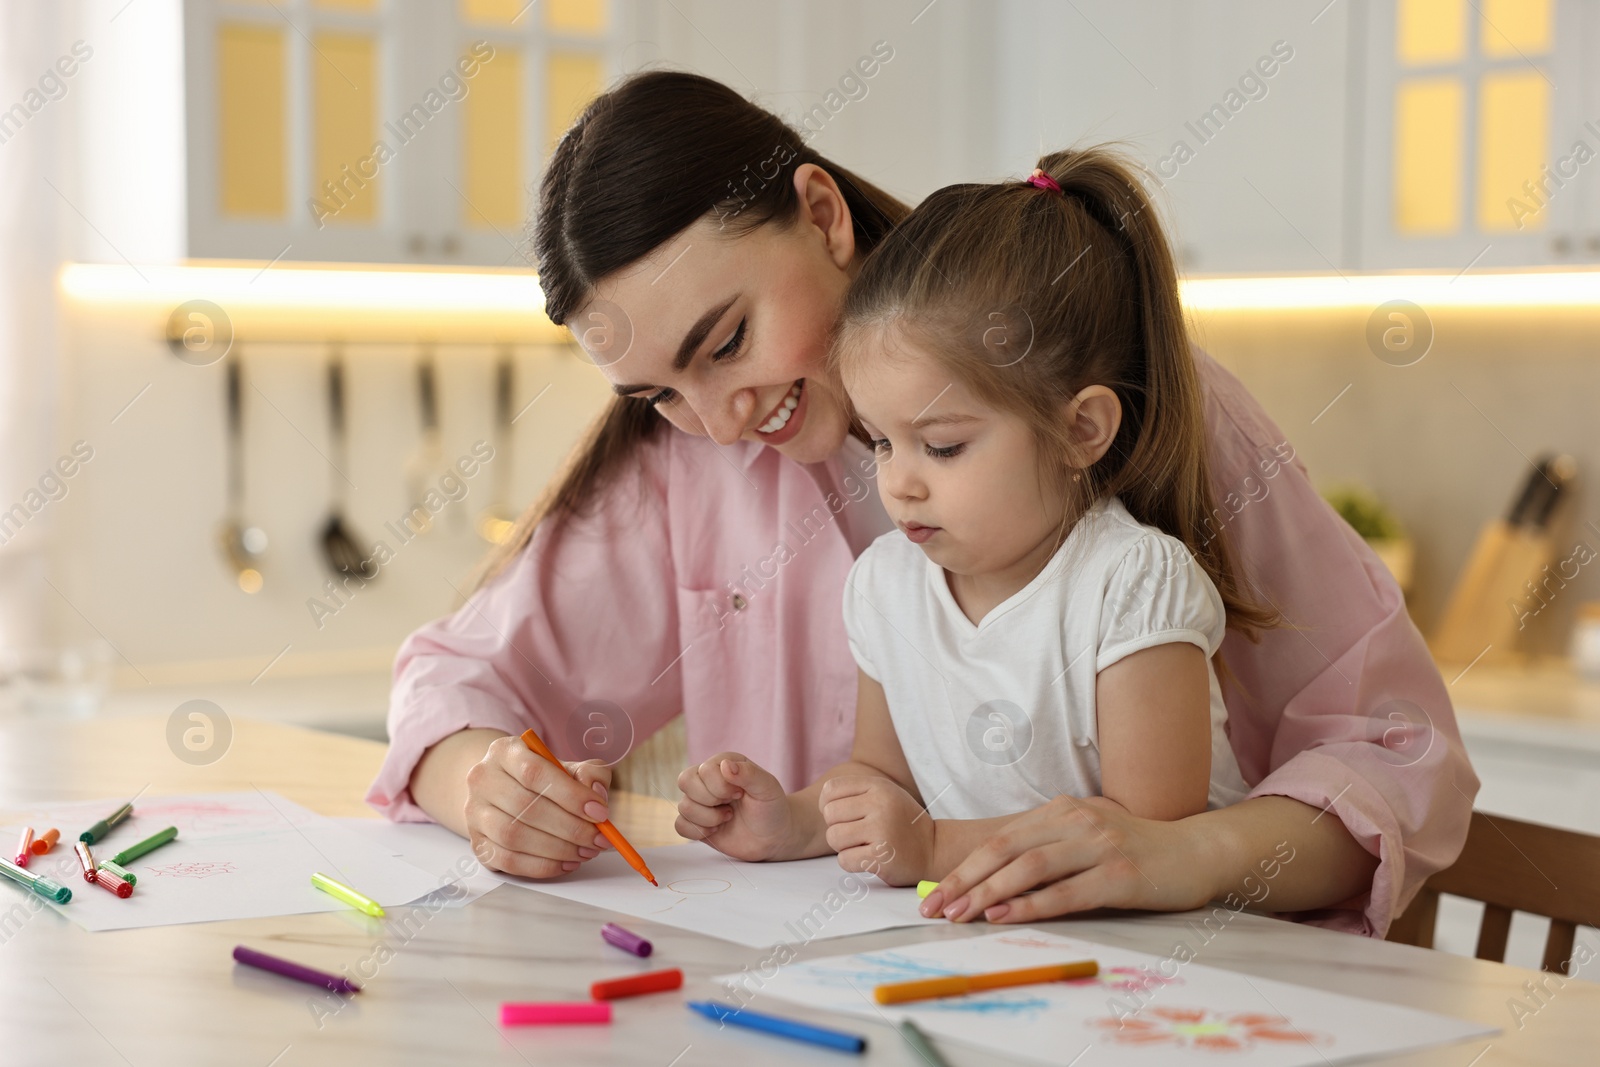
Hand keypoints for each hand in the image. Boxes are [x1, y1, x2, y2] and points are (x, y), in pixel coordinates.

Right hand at [462, 734, 613, 878]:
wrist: (505, 791)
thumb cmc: (543, 780)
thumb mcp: (569, 767)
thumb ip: (590, 773)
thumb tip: (597, 794)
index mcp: (505, 752)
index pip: (535, 772)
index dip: (571, 795)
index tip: (600, 811)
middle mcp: (482, 780)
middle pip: (525, 807)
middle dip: (570, 828)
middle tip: (598, 838)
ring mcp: (474, 813)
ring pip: (514, 836)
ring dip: (557, 849)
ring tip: (585, 851)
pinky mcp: (477, 843)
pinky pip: (508, 861)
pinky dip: (542, 866)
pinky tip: (566, 863)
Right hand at [676, 752, 796, 859]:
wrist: (773, 836)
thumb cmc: (771, 807)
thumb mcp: (767, 788)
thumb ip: (749, 774)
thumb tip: (725, 766)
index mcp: (723, 764)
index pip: (704, 770)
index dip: (720, 786)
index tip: (740, 794)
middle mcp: (707, 780)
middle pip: (685, 781)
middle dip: (710, 800)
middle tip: (731, 805)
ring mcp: (700, 802)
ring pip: (683, 806)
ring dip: (708, 818)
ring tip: (728, 817)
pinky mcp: (696, 823)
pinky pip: (680, 825)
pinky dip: (697, 831)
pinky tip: (716, 830)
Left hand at [819, 776, 931, 885]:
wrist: (934, 849)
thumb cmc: (902, 822)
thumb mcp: (884, 794)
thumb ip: (855, 793)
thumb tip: (822, 803)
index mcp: (878, 785)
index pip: (831, 789)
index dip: (827, 805)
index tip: (841, 817)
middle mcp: (880, 803)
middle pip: (830, 814)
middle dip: (836, 828)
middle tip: (855, 834)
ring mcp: (882, 829)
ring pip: (834, 837)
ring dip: (842, 847)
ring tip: (861, 846)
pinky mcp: (882, 856)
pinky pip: (844, 860)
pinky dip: (851, 863)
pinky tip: (867, 859)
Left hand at [921, 794, 1213, 922]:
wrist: (1196, 852)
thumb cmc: (1134, 852)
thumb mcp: (1083, 841)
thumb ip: (1044, 852)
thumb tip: (990, 884)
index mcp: (1060, 811)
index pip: (999, 840)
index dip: (962, 867)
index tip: (933, 893)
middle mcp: (1076, 821)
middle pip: (1006, 851)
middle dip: (964, 881)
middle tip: (934, 908)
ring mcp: (1099, 845)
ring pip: (1030, 868)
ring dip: (989, 892)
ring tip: (961, 914)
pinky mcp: (1121, 874)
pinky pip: (1067, 891)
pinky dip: (1031, 904)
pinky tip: (1005, 915)